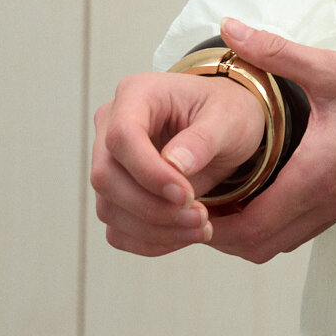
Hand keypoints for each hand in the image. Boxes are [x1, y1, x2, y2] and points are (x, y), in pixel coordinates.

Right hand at [92, 53, 265, 255]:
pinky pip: (118, 229)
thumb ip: (203, 139)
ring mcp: (110, 161)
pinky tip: (184, 235)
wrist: (228, 129)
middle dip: (152, 207)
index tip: (186, 194)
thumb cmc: (228, 112)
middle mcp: (112, 125)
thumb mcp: (229, 117)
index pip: (122, 136)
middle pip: (106, 177)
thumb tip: (174, 165)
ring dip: (154, 229)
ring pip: (109, 208)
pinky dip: (149, 241)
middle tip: (199, 218)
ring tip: (201, 228)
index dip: (148, 172)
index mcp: (138, 94)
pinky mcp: (117, 193)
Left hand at [204, 17, 335, 263]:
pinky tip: (255, 198)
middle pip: (257, 246)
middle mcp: (322, 202)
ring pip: (276, 245)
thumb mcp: (326, 68)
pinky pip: (295, 234)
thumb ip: (274, 50)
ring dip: (243, 234)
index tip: (186, 204)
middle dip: (219, 234)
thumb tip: (229, 27)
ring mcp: (335, 209)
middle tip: (192, 206)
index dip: (212, 224)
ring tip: (219, 204)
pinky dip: (268, 227)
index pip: (251, 224)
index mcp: (313, 174)